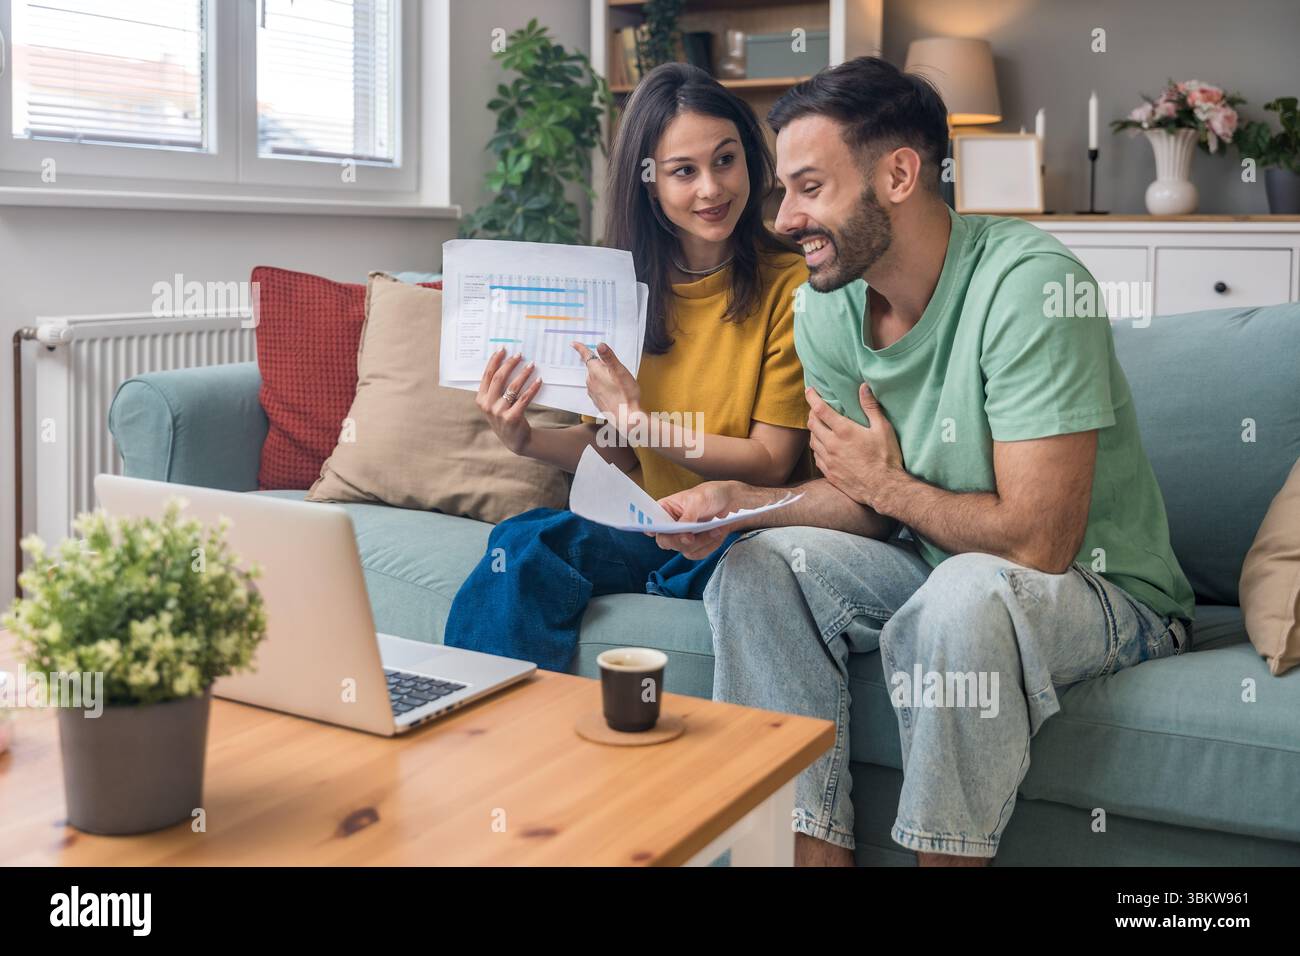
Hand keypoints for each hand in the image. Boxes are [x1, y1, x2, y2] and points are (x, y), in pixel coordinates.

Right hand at [476, 348, 541, 454]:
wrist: (515, 440)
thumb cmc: (505, 417)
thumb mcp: (494, 404)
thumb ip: (494, 388)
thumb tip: (504, 363)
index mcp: (481, 399)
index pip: (487, 375)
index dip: (495, 360)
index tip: (503, 349)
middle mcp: (488, 405)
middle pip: (499, 378)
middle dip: (509, 364)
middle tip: (520, 355)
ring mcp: (499, 413)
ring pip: (512, 387)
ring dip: (523, 374)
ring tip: (532, 365)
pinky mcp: (512, 418)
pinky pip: (524, 399)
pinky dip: (532, 388)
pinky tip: (539, 381)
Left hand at [572, 342, 640, 422]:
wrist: (626, 417)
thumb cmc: (626, 395)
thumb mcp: (620, 372)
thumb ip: (609, 357)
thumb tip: (600, 345)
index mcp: (596, 372)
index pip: (586, 356)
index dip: (580, 348)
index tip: (574, 344)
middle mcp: (591, 381)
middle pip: (592, 367)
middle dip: (598, 363)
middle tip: (612, 365)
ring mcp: (592, 392)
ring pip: (595, 378)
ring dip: (602, 375)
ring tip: (615, 379)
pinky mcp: (596, 400)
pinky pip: (597, 388)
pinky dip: (603, 385)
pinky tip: (613, 390)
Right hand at [651, 481, 739, 559]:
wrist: (730, 503)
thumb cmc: (710, 494)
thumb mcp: (698, 500)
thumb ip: (688, 515)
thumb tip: (681, 530)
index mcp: (664, 510)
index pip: (650, 521)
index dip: (650, 528)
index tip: (653, 531)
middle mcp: (670, 526)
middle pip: (664, 541)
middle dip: (679, 540)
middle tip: (691, 537)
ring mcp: (682, 537)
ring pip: (683, 549)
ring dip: (701, 542)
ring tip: (715, 529)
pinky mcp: (694, 546)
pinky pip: (697, 554)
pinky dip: (709, 545)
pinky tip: (717, 533)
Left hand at [806, 383, 904, 511]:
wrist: (884, 488)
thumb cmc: (886, 457)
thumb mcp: (883, 428)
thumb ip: (871, 407)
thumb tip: (864, 387)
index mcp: (844, 431)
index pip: (821, 409)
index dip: (813, 397)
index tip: (809, 390)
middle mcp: (832, 445)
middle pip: (813, 424)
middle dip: (812, 413)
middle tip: (817, 409)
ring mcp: (829, 460)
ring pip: (812, 441)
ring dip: (814, 431)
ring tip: (820, 427)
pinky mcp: (829, 473)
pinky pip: (816, 457)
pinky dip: (817, 448)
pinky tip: (823, 447)